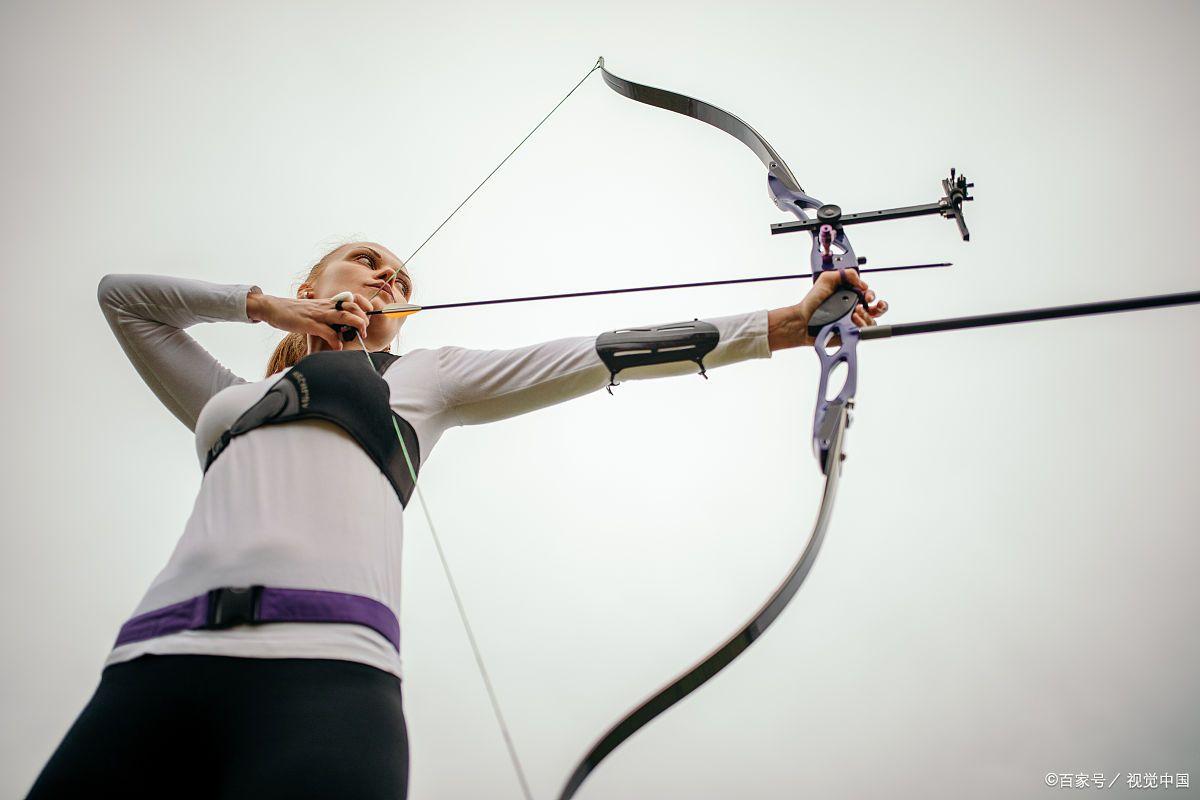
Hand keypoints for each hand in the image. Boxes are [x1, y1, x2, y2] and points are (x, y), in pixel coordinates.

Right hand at [247, 292, 371, 350]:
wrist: (273, 307)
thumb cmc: (294, 312)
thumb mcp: (314, 310)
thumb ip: (326, 316)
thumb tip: (336, 327)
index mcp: (328, 303)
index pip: (351, 300)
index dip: (363, 306)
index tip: (368, 316)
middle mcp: (326, 306)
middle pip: (352, 308)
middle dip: (363, 319)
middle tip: (365, 331)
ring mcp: (318, 314)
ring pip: (344, 317)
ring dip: (356, 326)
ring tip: (360, 335)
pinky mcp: (309, 324)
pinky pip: (327, 331)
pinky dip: (335, 340)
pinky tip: (338, 347)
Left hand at [768, 269, 888, 350]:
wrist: (804, 319)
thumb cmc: (813, 302)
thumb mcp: (827, 279)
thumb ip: (846, 274)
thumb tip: (862, 283)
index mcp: (850, 296)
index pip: (869, 295)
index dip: (871, 294)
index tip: (865, 292)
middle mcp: (854, 309)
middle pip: (877, 309)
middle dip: (880, 305)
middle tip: (870, 301)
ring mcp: (853, 322)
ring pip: (873, 320)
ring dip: (868, 314)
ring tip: (856, 311)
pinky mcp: (851, 333)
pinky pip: (865, 331)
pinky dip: (863, 324)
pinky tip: (853, 318)